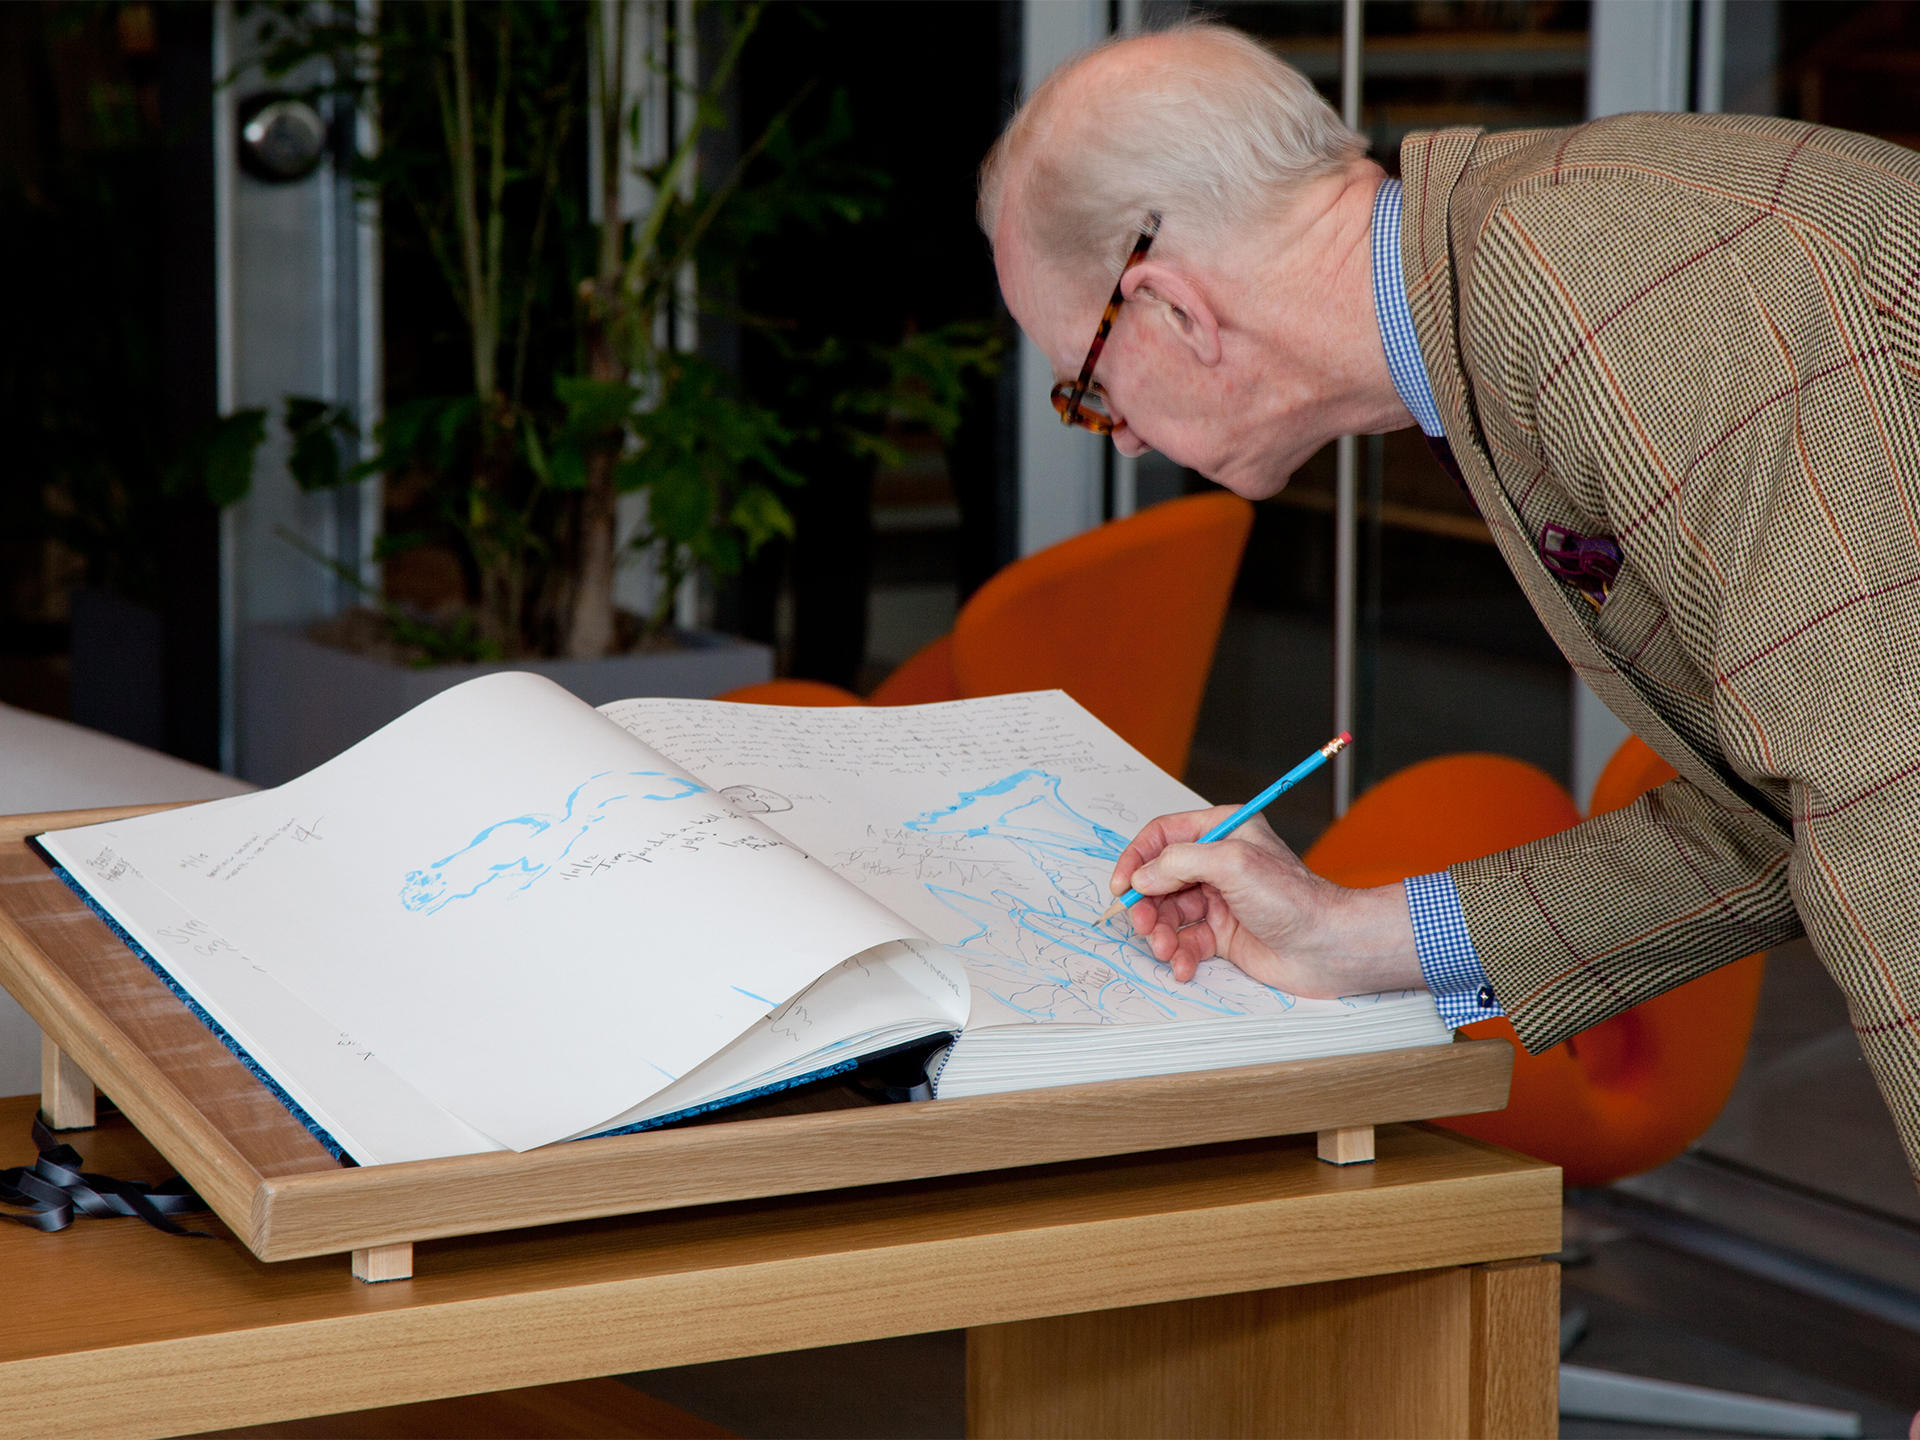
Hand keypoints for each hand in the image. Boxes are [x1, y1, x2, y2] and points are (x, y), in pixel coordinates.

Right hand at [1110, 806, 1423, 997]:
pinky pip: (1185, 941)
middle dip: (1147, 905)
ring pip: (1168, 913)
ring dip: (1159, 933)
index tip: (1122, 886)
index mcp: (1223, 830)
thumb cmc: (1292, 898)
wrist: (1327, 947)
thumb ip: (1179, 862)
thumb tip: (1142, 878)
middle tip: (1143, 926)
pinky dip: (1178, 955)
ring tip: (1165, 950)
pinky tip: (1184, 966)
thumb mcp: (1232, 863)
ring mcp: (1220, 899)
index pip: (1163, 835)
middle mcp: (1218, 863)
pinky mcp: (1223, 933)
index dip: (1137, 858)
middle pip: (1159, 878)